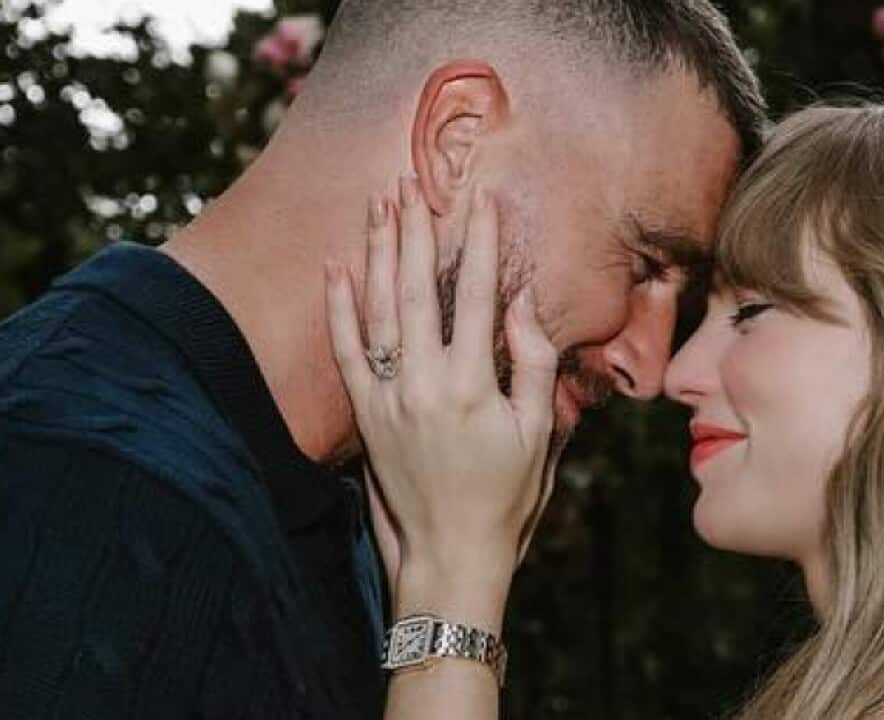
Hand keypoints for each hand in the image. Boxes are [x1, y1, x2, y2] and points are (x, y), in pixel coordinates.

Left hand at [325, 178, 557, 607]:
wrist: (450, 556)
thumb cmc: (506, 497)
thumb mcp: (537, 433)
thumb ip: (532, 364)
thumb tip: (522, 303)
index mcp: (473, 387)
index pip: (479, 297)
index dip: (481, 243)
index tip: (482, 199)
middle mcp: (424, 385)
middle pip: (418, 290)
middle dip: (416, 231)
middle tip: (413, 183)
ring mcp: (387, 399)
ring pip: (377, 310)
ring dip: (378, 252)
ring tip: (379, 205)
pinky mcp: (365, 415)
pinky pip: (344, 350)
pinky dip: (338, 307)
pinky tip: (337, 267)